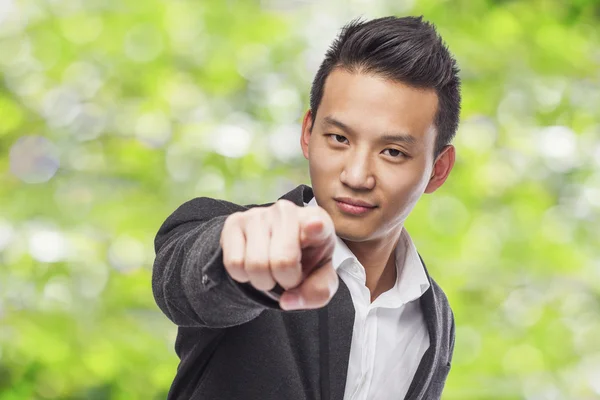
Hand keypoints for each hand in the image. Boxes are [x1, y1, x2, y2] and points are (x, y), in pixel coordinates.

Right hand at [220, 199, 337, 310]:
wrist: (275, 246)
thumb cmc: (304, 260)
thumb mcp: (321, 277)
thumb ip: (318, 292)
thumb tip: (287, 300)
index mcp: (318, 221)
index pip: (317, 224)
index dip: (315, 228)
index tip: (314, 226)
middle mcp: (287, 211)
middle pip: (283, 262)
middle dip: (286, 281)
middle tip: (289, 276)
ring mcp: (258, 214)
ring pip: (256, 265)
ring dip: (263, 281)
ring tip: (271, 271)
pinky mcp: (234, 222)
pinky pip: (234, 263)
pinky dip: (243, 275)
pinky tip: (252, 264)